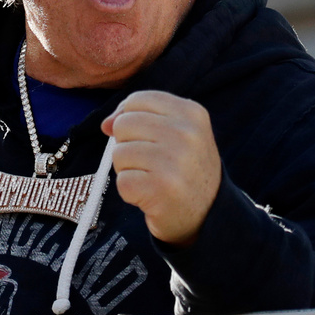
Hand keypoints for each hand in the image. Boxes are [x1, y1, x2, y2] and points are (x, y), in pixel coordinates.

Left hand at [101, 91, 220, 246]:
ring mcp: (174, 161)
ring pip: (118, 153)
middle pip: (123, 124)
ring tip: (151, 178)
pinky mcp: (160, 188)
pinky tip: (150, 194)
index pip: (137, 100)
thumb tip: (106, 124)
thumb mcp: (177, 132)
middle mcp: (186, 134)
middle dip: (127, 144)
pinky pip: (122, 181)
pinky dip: (130, 191)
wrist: (208, 214)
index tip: (139, 135)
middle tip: (149, 162)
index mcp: (191, 113)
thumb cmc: (184, 168)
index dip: (127, 117)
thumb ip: (141, 117)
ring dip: (127, 169)